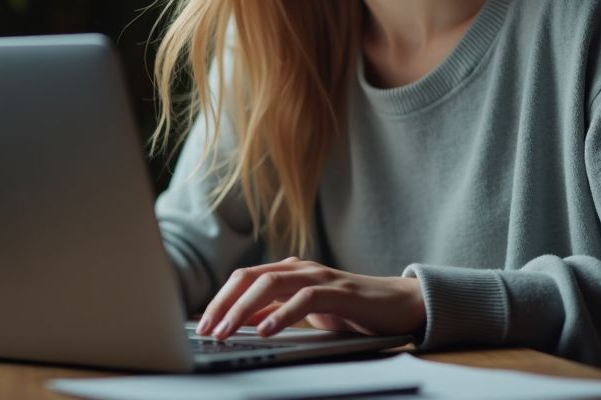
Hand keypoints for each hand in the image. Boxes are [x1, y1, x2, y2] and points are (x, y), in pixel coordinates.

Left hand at [194, 257, 425, 339]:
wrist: (397, 305)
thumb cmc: (350, 309)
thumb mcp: (304, 311)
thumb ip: (275, 310)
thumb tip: (240, 320)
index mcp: (289, 271)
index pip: (244, 279)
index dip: (220, 300)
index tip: (202, 325)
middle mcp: (300, 268)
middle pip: (250, 277)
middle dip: (224, 304)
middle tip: (207, 330)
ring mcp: (320, 277)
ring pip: (271, 284)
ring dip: (244, 310)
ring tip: (227, 332)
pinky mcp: (340, 292)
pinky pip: (305, 299)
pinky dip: (283, 314)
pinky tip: (267, 331)